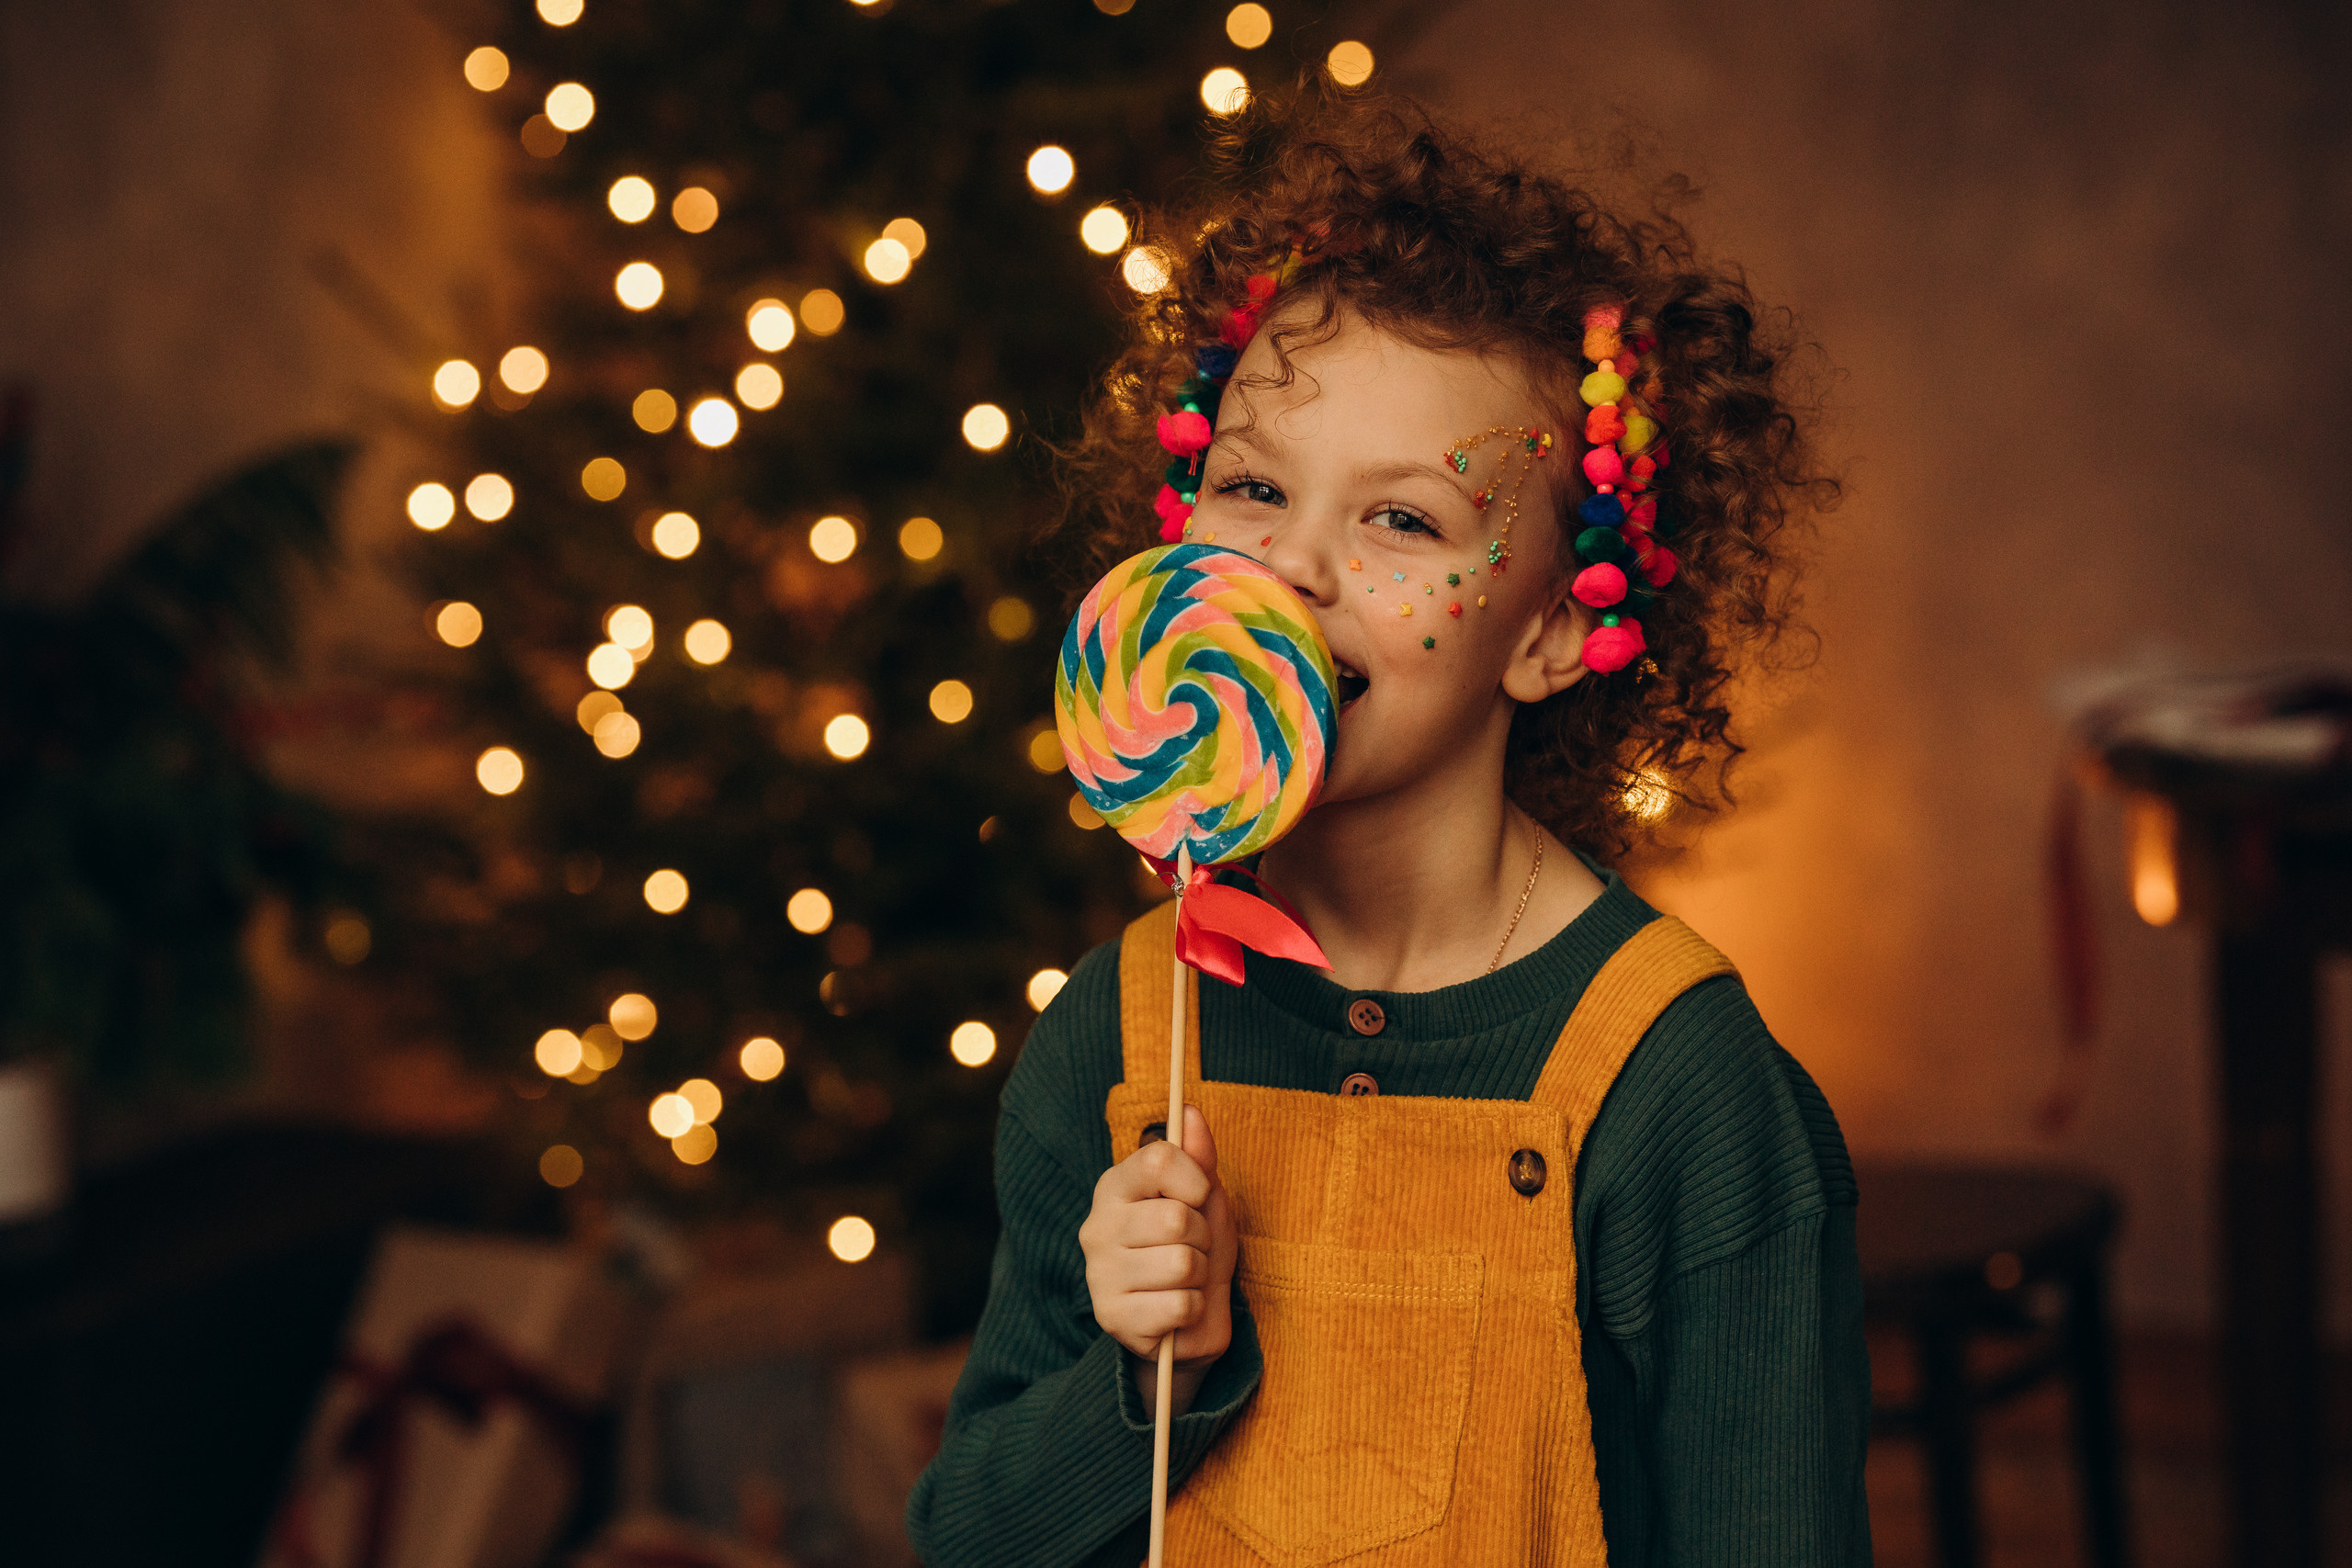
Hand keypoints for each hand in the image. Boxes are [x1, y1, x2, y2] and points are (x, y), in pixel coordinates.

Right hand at [1080, 1106, 1236, 1401]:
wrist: (1188, 1322)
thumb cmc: (1195, 1250)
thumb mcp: (1205, 1200)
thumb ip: (1199, 1157)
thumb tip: (1190, 1111)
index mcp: (1114, 1187)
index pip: (1157, 1160)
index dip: (1195, 1178)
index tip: (1201, 1195)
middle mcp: (1097, 1227)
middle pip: (1176, 1218)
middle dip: (1203, 1237)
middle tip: (1193, 1248)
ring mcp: (1099, 1274)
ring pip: (1181, 1263)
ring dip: (1200, 1276)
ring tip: (1186, 1281)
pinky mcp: (1111, 1317)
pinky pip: (1180, 1305)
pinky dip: (1194, 1309)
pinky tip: (1177, 1310)